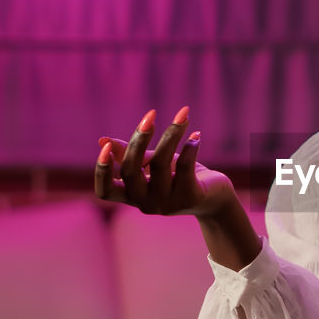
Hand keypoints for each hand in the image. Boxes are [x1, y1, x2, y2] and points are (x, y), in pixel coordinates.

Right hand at [94, 107, 235, 217]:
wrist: (215, 197)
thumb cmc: (179, 176)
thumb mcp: (153, 163)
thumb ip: (132, 154)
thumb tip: (102, 140)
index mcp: (132, 196)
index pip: (105, 192)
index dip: (102, 171)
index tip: (106, 145)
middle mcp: (146, 204)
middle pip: (131, 171)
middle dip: (139, 139)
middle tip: (151, 114)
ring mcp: (167, 204)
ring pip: (160, 163)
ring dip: (172, 134)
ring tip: (183, 115)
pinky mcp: (190, 198)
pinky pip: (184, 166)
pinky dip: (190, 146)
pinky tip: (196, 135)